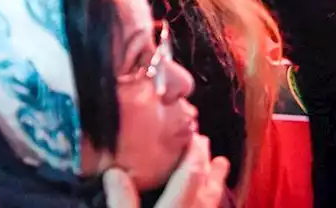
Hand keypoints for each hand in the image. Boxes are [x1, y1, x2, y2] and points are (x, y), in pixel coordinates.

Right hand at [104, 135, 229, 207]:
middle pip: (205, 187)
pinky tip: (209, 198)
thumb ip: (122, 201)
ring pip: (212, 202)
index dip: (193, 154)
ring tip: (221, 163)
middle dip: (205, 162)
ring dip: (216, 181)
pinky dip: (211, 201)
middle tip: (204, 141)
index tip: (192, 135)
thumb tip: (114, 172)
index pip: (190, 175)